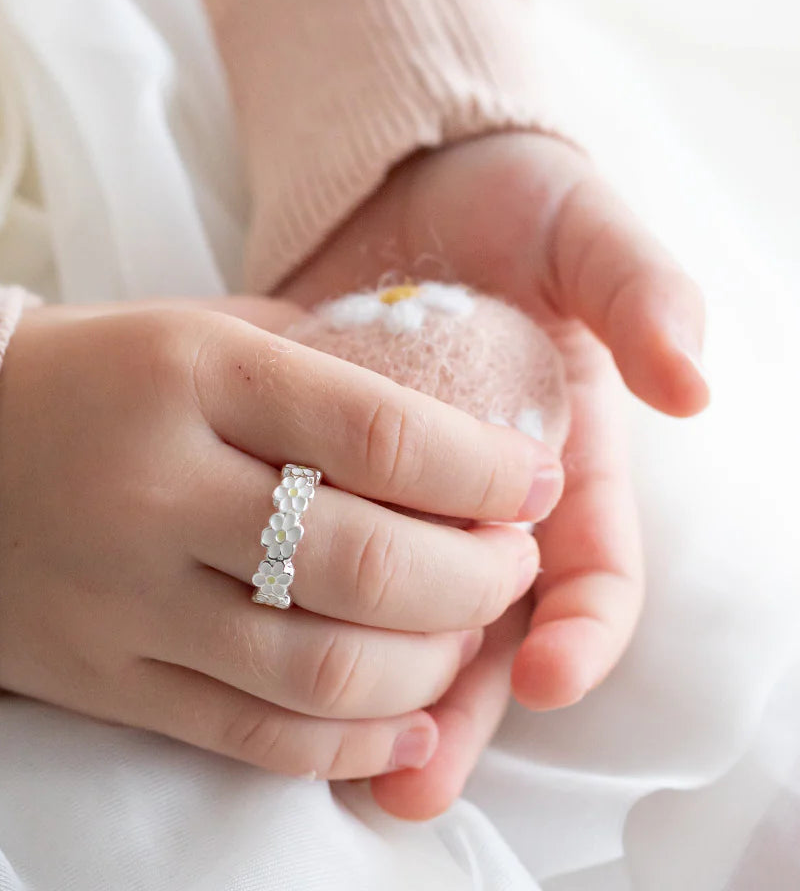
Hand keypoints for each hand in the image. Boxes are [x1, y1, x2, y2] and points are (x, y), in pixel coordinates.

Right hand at [0, 297, 563, 779]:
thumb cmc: (91, 378)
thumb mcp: (200, 332)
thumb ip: (318, 369)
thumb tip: (448, 423)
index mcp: (194, 377)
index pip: (379, 434)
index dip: (485, 469)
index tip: (535, 481)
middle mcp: (160, 490)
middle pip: (367, 568)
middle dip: (477, 577)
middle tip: (513, 561)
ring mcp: (129, 600)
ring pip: (321, 673)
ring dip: (430, 668)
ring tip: (466, 637)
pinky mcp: (110, 680)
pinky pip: (253, 738)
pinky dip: (350, 745)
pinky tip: (410, 723)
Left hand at [280, 132, 708, 816]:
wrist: (404, 184)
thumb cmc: (511, 205)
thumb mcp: (582, 231)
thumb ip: (639, 292)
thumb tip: (691, 385)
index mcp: (566, 460)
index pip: (591, 570)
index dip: (581, 628)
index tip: (551, 671)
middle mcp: (486, 499)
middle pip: (489, 627)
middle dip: (467, 704)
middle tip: (421, 775)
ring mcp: (400, 497)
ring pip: (399, 618)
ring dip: (381, 693)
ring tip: (351, 765)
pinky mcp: (325, 478)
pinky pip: (319, 559)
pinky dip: (305, 614)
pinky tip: (268, 665)